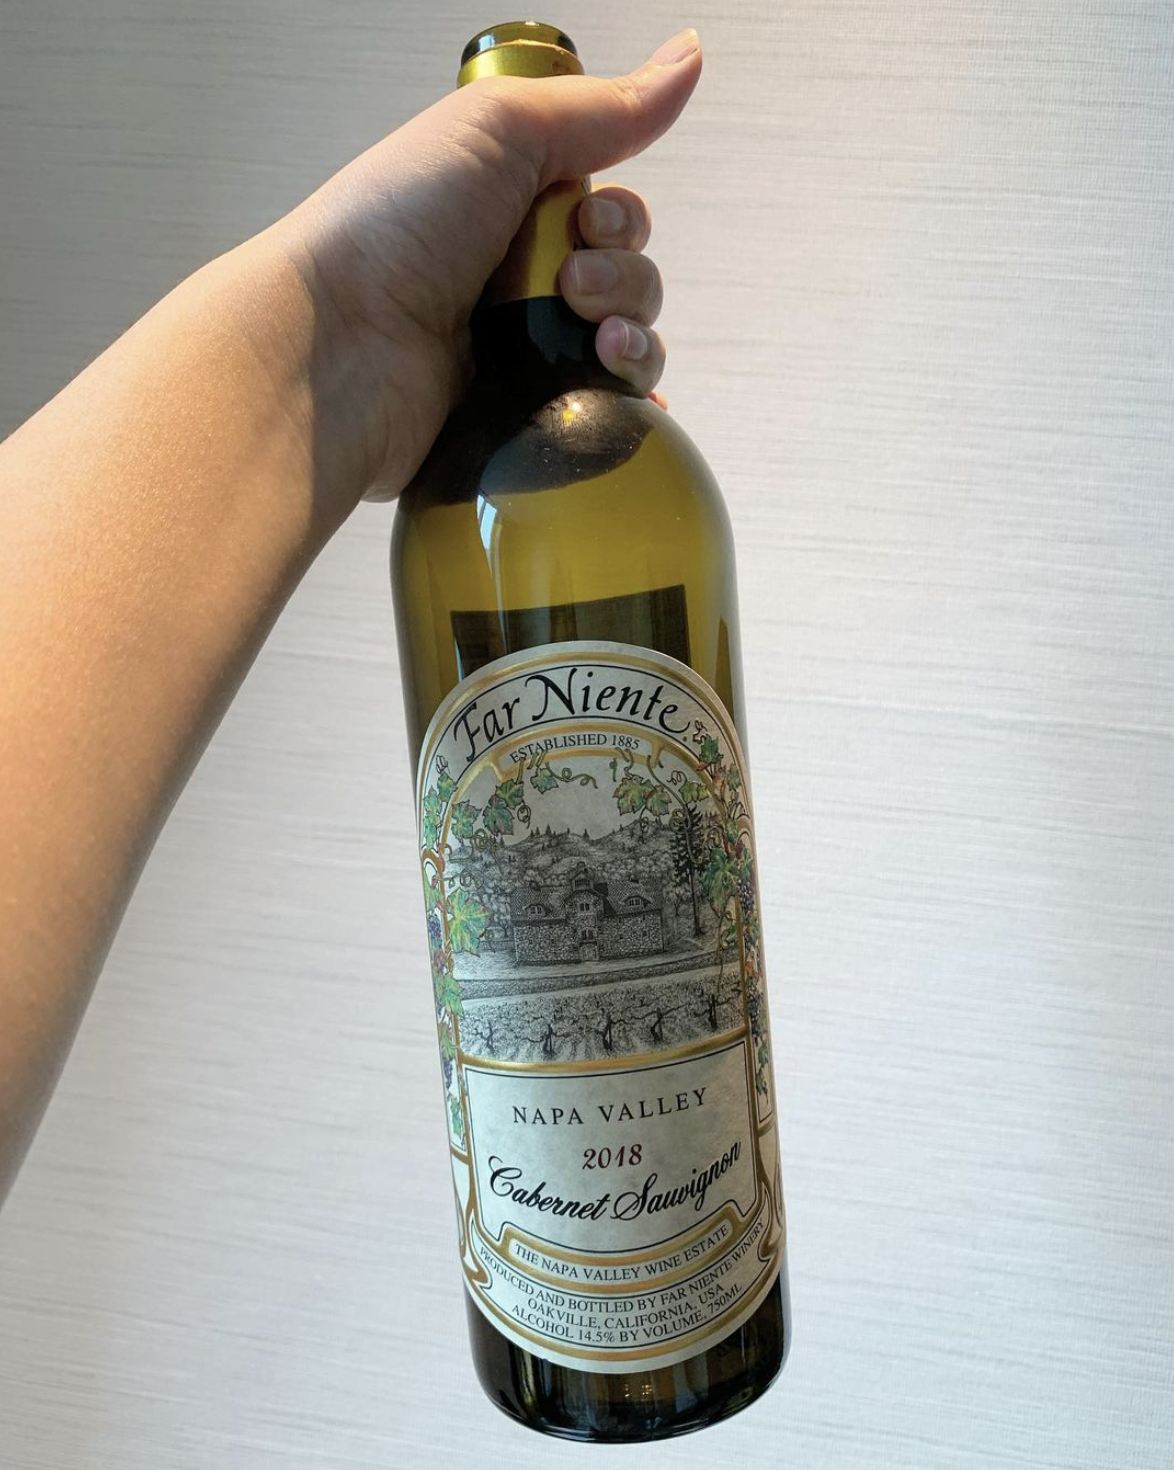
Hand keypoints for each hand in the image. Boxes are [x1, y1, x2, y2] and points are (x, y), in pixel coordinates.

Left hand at [273, 30, 701, 503]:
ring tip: (590, 340)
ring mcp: (514, 356)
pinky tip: (623, 399)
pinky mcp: (515, 419)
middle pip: (628, 281)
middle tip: (571, 284)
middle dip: (624, 280)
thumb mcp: (499, 130)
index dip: (622, 220)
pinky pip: (597, 415)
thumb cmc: (393, 229)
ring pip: (622, 349)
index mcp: (508, 210)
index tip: (590, 222)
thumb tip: (685, 60)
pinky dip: (623, 405)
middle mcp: (514, 282)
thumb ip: (600, 107)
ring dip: (631, 338)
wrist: (339, 347)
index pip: (611, 216)